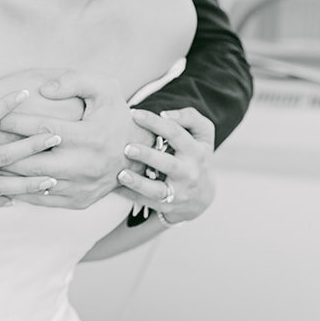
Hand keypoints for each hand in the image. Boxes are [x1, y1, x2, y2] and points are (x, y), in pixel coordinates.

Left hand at [0, 70, 138, 209]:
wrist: (140, 153)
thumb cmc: (117, 115)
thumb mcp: (105, 88)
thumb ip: (74, 81)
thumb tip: (44, 89)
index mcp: (89, 136)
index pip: (40, 128)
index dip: (12, 121)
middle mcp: (84, 165)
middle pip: (30, 159)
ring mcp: (81, 187)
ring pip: (32, 182)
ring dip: (4, 171)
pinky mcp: (77, 202)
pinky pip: (42, 198)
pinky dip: (19, 190)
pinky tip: (0, 180)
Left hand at [116, 107, 215, 224]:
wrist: (204, 195)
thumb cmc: (196, 155)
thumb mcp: (203, 134)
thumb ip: (189, 117)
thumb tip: (164, 114)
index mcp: (196, 151)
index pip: (176, 133)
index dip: (155, 123)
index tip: (134, 114)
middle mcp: (189, 173)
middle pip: (168, 164)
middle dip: (147, 156)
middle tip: (127, 147)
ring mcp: (178, 192)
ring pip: (158, 190)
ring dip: (138, 183)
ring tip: (121, 174)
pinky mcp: (167, 206)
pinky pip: (147, 202)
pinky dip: (131, 195)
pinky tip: (115, 187)